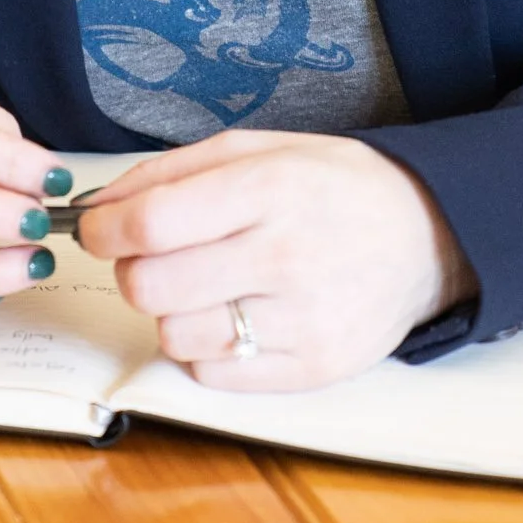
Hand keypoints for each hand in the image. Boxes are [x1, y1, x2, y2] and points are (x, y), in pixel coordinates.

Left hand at [75, 130, 474, 391]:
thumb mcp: (258, 148)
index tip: (97, 228)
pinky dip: (204, 348)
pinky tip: (231, 316)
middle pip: (152, 286)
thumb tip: (99, 204)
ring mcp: (300, 321)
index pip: (152, 222)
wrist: (425, 235)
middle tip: (150, 257)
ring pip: (175, 335)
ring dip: (169, 311)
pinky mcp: (311, 369)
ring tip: (202, 285)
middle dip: (131, 270)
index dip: (105, 228)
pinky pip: (212, 374)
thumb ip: (172, 171)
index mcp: (269, 188)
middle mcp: (285, 256)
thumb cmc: (330, 185)